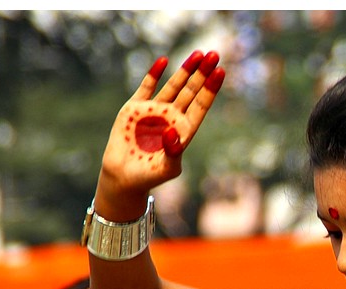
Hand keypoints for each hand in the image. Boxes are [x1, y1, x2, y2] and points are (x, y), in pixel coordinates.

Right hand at [99, 50, 224, 199]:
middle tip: (214, 55)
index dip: (211, 90)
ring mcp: (154, 111)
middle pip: (191, 91)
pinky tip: (164, 61)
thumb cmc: (151, 175)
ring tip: (198, 54)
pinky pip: (146, 87)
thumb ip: (173, 151)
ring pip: (173, 86)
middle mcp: (172, 117)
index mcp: (184, 130)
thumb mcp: (167, 167)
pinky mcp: (134, 108)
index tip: (221, 73)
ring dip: (185, 70)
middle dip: (202, 74)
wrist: (124, 177)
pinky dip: (154, 74)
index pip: (201, 106)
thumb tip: (172, 131)